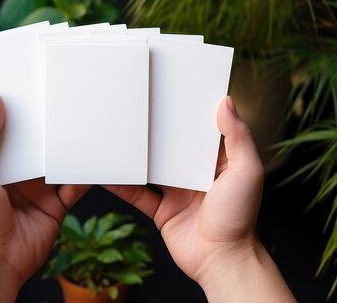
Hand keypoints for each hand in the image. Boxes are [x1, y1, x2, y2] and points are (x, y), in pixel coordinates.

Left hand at [0, 91, 88, 301]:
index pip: (10, 129)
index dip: (19, 110)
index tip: (32, 89)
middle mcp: (20, 172)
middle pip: (39, 143)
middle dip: (49, 125)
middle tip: (64, 101)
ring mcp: (40, 187)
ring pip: (60, 160)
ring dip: (70, 147)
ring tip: (84, 125)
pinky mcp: (58, 203)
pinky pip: (76, 185)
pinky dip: (85, 174)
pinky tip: (93, 160)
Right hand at [104, 96, 294, 301]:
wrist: (221, 260)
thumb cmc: (240, 217)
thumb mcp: (246, 171)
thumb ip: (238, 137)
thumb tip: (227, 102)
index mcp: (215, 162)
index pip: (199, 131)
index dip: (187, 113)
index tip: (171, 93)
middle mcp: (194, 174)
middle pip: (170, 148)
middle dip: (156, 132)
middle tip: (135, 110)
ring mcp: (176, 192)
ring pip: (150, 168)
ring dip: (136, 156)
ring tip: (116, 136)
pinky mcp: (160, 210)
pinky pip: (137, 194)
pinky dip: (122, 185)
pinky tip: (108, 173)